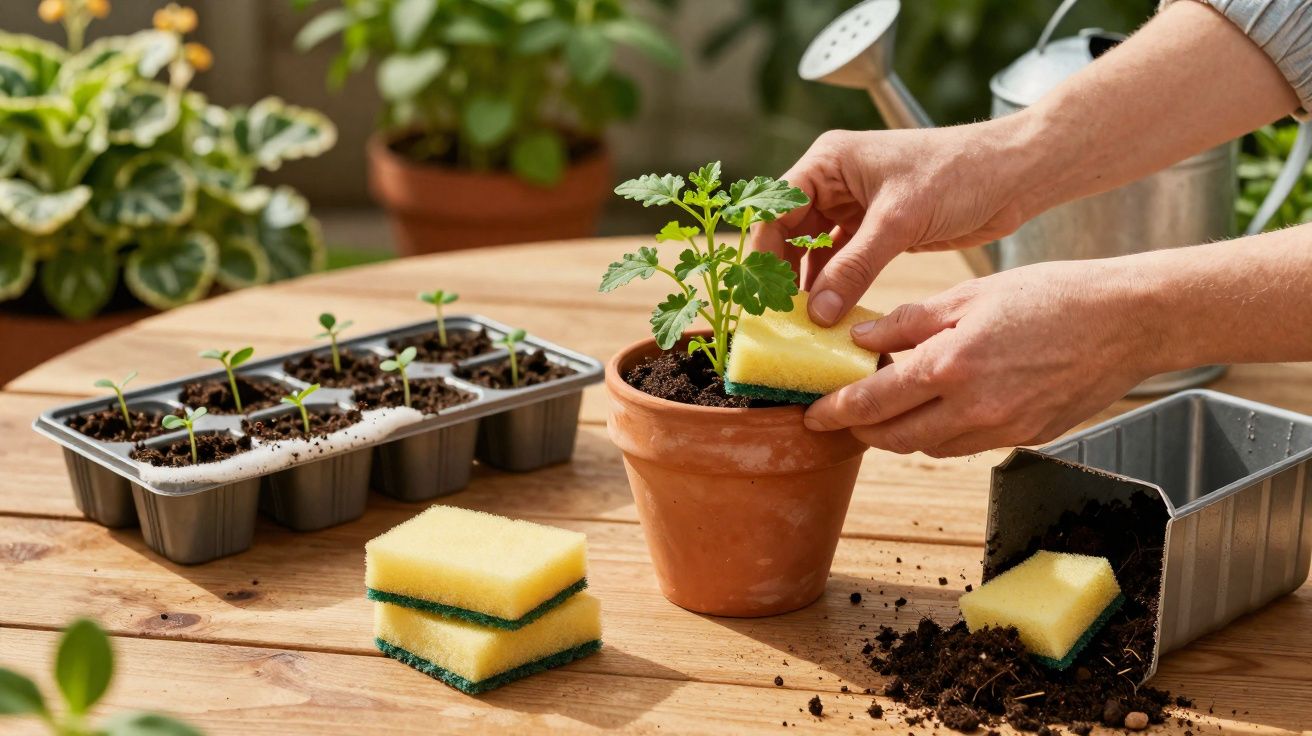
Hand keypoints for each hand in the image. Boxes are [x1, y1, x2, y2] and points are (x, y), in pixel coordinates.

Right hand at [754, 120, 1039, 325]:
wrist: (1015, 175)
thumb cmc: (959, 173)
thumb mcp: (899, 220)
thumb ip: (854, 266)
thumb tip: (816, 314)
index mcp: (828, 162)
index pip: (774, 210)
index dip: (761, 254)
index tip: (757, 297)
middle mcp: (833, 183)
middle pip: (787, 236)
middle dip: (781, 277)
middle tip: (776, 321)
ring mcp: (853, 209)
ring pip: (813, 255)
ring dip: (809, 289)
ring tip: (801, 328)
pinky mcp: (875, 232)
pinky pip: (842, 266)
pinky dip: (835, 291)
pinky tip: (831, 319)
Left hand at [803, 260, 1159, 456]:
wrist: (1125, 322)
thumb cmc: (1051, 296)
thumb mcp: (970, 297)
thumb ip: (910, 322)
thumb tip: (861, 338)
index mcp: (952, 366)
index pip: (874, 402)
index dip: (836, 412)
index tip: (812, 415)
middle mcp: (973, 408)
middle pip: (895, 439)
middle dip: (862, 432)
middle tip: (841, 417)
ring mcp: (1002, 430)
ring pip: (930, 447)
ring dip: (902, 433)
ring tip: (891, 404)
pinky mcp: (1024, 439)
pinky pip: (966, 445)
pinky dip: (943, 431)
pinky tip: (941, 405)